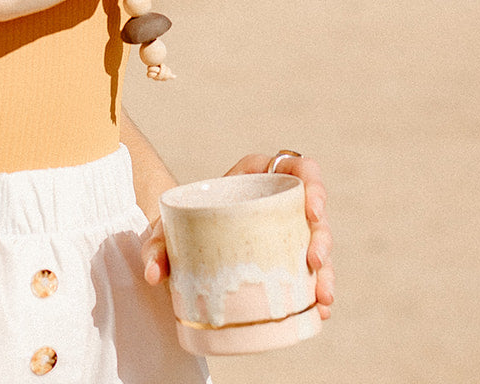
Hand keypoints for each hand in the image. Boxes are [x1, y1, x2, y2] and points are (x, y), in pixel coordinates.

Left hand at [142, 152, 334, 320]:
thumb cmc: (179, 224)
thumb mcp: (166, 227)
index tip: (311, 209)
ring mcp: (285, 233)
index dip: (312, 183)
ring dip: (326, 271)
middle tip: (314, 260)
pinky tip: (319, 313)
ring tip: (323, 298)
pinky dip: (317, 292)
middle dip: (322, 236)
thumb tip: (153, 273)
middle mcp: (276, 203)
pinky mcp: (286, 261)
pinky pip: (310, 274)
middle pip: (314, 210)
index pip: (295, 167)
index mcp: (256, 176)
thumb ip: (157, 243)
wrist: (179, 246)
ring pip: (318, 245)